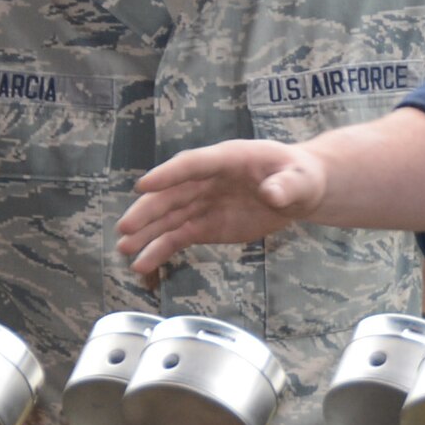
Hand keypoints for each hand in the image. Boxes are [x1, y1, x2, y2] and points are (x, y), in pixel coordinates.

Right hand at [116, 140, 325, 283]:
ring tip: (124, 251)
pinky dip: (160, 250)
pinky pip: (178, 237)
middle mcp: (207, 180)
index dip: (169, 174)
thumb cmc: (299, 176)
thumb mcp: (300, 179)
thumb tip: (273, 194)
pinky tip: (143, 265)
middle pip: (171, 194)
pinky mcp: (205, 225)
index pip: (193, 164)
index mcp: (227, 159)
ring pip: (169, 218)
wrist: (298, 191)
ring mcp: (204, 203)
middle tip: (125, 228)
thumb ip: (286, 186)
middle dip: (148, 211)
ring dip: (146, 234)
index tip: (144, 185)